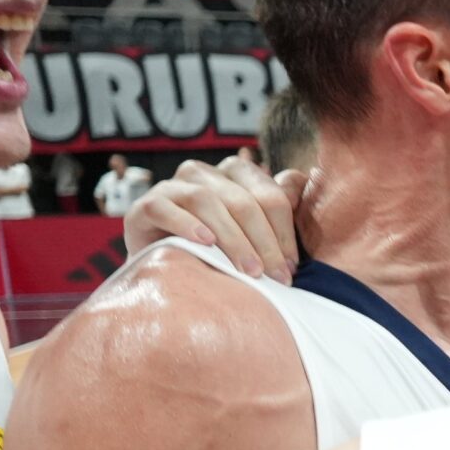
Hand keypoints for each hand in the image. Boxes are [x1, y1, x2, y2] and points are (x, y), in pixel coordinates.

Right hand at [124, 157, 305, 282]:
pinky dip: (186, 224)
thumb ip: (280, 207)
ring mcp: (172, 186)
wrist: (166, 270)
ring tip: (248, 269)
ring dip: (232, 238)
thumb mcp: (256, 234)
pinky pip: (165, 208)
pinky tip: (205, 243)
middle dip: (264, 242)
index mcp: (237, 173)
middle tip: (274, 276)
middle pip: (243, 201)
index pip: (270, 196)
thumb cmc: (220, 252)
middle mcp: (204, 173)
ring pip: (208, 201)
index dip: (284, 233)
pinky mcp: (145, 205)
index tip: (291, 268)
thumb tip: (304, 178)